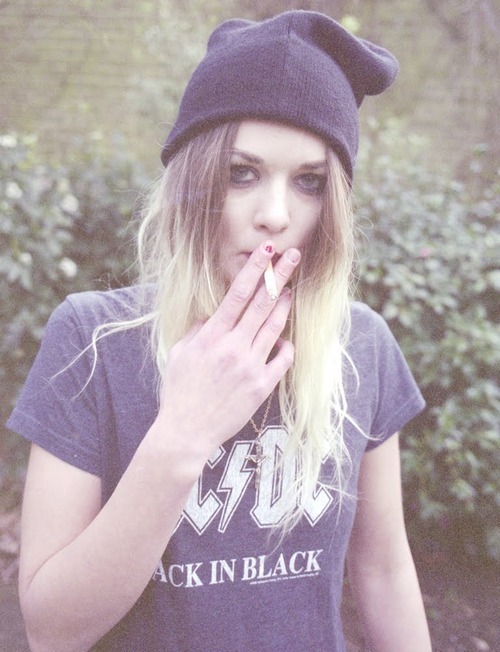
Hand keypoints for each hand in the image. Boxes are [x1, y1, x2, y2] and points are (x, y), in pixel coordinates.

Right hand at [155, 241, 299, 461]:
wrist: (186, 431)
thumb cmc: (178, 391)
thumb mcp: (180, 353)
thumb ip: (198, 330)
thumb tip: (213, 315)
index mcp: (212, 336)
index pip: (238, 293)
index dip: (255, 269)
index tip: (267, 250)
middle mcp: (234, 347)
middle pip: (263, 303)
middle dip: (280, 275)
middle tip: (294, 256)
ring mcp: (251, 366)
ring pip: (275, 327)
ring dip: (285, 306)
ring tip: (290, 291)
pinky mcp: (262, 386)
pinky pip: (283, 359)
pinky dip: (286, 346)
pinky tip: (284, 340)